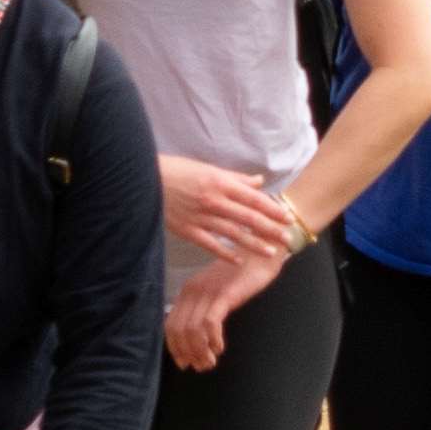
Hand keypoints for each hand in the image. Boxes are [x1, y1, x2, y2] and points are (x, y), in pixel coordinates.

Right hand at [158, 156, 295, 263]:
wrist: (144, 180)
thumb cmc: (177, 171)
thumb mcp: (208, 169)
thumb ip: (235, 178)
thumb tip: (258, 181)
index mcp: (220, 183)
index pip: (253, 198)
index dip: (271, 209)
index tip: (286, 217)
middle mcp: (213, 201)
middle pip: (248, 218)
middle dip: (270, 229)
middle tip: (286, 238)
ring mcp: (201, 217)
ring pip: (233, 233)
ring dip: (254, 243)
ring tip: (270, 252)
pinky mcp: (187, 230)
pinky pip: (210, 244)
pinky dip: (225, 253)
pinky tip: (238, 260)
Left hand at [165, 247, 282, 372]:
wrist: (259, 254)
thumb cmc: (241, 276)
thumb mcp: (215, 291)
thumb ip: (204, 308)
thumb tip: (197, 337)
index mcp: (187, 291)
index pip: (170, 325)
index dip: (175, 348)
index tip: (184, 363)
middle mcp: (193, 291)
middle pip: (178, 331)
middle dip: (188, 353)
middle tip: (201, 367)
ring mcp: (207, 292)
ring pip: (193, 330)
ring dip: (200, 351)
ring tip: (211, 362)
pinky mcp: (223, 294)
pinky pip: (210, 323)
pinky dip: (213, 340)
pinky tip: (220, 347)